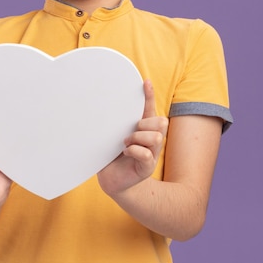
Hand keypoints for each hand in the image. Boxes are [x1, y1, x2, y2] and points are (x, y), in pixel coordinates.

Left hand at [97, 80, 168, 196]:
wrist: (111, 180)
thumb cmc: (111, 155)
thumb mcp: (113, 135)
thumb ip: (114, 122)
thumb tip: (100, 104)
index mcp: (143, 128)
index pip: (150, 108)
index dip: (149, 95)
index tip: (145, 82)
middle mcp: (151, 140)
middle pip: (162, 122)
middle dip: (145, 123)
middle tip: (130, 131)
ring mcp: (151, 154)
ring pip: (156, 137)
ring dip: (138, 138)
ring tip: (125, 143)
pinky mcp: (146, 168)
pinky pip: (146, 154)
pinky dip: (134, 151)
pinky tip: (125, 153)